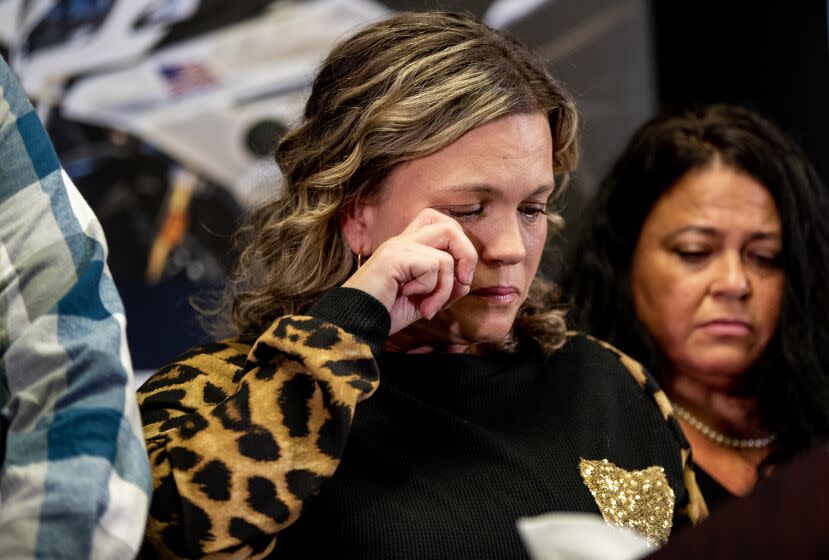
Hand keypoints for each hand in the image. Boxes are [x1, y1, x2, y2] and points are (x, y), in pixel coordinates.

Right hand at [342, 209, 477, 334]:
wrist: (354, 323)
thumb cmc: (384, 313)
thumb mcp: (423, 302)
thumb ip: (445, 289)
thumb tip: (465, 282)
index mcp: (408, 247)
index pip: (441, 223)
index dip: (460, 246)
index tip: (460, 278)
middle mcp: (403, 241)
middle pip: (449, 226)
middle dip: (467, 256)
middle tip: (461, 283)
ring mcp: (398, 247)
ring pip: (446, 256)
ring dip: (445, 288)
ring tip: (428, 307)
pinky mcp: (394, 257)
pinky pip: (433, 266)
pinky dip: (430, 290)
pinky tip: (412, 299)